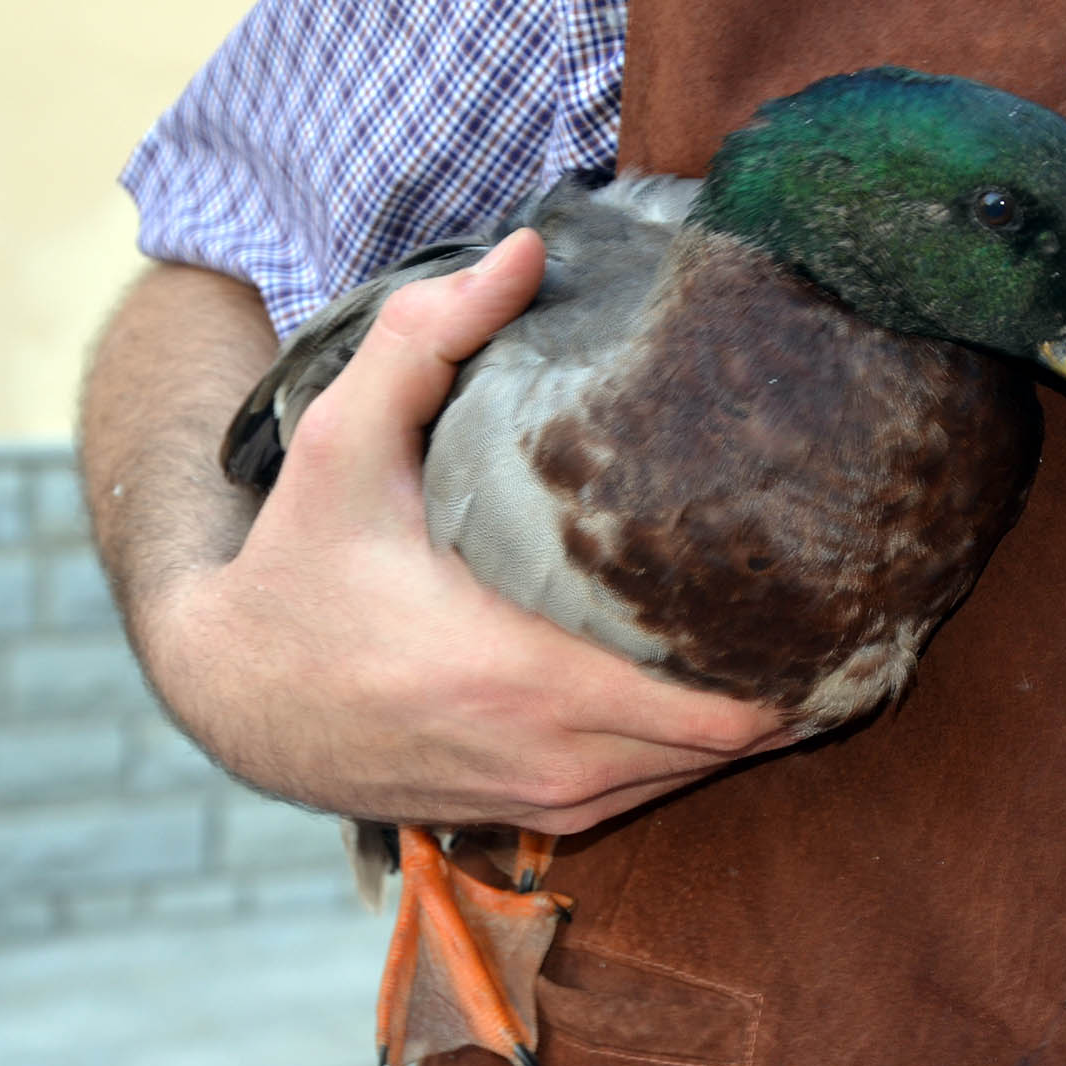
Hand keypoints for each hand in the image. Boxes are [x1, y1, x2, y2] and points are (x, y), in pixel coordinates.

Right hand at [140, 231, 789, 832]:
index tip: (832, 581)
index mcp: (519, 675)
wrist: (233, 693)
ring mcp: (542, 799)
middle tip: (824, 588)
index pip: (715, 703)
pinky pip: (650, 794)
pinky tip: (707, 681)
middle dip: (785, 674)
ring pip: (697, 777)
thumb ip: (425, 340)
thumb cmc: (298, 565)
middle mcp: (546, 756)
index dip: (789, 649)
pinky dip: (688, 748)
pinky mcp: (530, 816)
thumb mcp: (339, 443)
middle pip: (732, 743)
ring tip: (781, 625)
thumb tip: (525, 250)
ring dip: (744, 714)